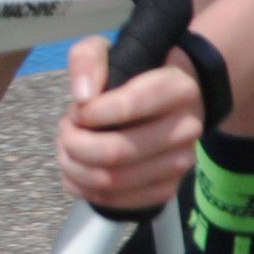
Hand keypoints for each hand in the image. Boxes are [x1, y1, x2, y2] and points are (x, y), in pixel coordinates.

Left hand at [55, 35, 205, 215]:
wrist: (168, 102)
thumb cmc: (134, 74)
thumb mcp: (108, 51)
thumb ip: (88, 60)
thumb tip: (83, 96)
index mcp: (178, 88)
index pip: (128, 106)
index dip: (90, 113)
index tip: (77, 109)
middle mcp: (187, 128)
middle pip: (115, 152)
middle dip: (75, 144)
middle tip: (66, 132)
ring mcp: (180, 163)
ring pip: (112, 181)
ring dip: (75, 168)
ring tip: (67, 150)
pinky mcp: (168, 189)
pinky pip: (119, 202)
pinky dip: (86, 191)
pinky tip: (77, 173)